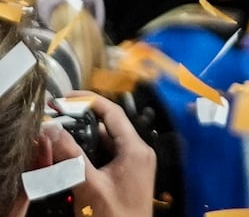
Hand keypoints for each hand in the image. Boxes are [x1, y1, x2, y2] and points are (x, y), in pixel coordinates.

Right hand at [40, 94, 154, 216]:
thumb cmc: (114, 215)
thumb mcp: (88, 184)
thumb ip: (71, 156)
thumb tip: (54, 130)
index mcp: (136, 149)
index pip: (113, 112)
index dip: (89, 101)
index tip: (67, 98)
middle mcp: (139, 152)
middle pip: (109, 127)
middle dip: (83, 122)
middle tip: (59, 120)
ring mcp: (135, 165)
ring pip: (107, 143)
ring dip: (85, 140)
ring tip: (61, 138)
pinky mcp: (128, 176)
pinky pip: (108, 157)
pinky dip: (91, 154)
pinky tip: (73, 159)